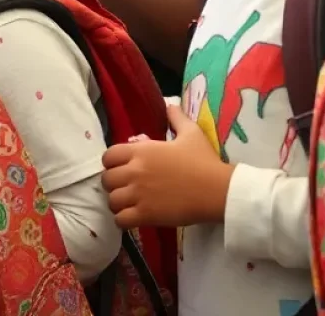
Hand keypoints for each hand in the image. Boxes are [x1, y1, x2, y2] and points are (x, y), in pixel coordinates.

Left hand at [102, 104, 233, 228]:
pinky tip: (132, 218)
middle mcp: (135, 171)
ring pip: (111, 200)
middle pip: (107, 179)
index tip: (121, 169)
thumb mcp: (191, 133)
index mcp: (141, 151)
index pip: (108, 156)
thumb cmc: (204, 161)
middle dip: (113, 184)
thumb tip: (171, 105)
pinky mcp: (146, 215)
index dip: (112, 163)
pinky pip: (121, 220)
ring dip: (117, 203)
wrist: (218, 190)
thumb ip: (176, 118)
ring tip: (128, 204)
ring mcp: (139, 194)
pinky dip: (122, 220)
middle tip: (125, 188)